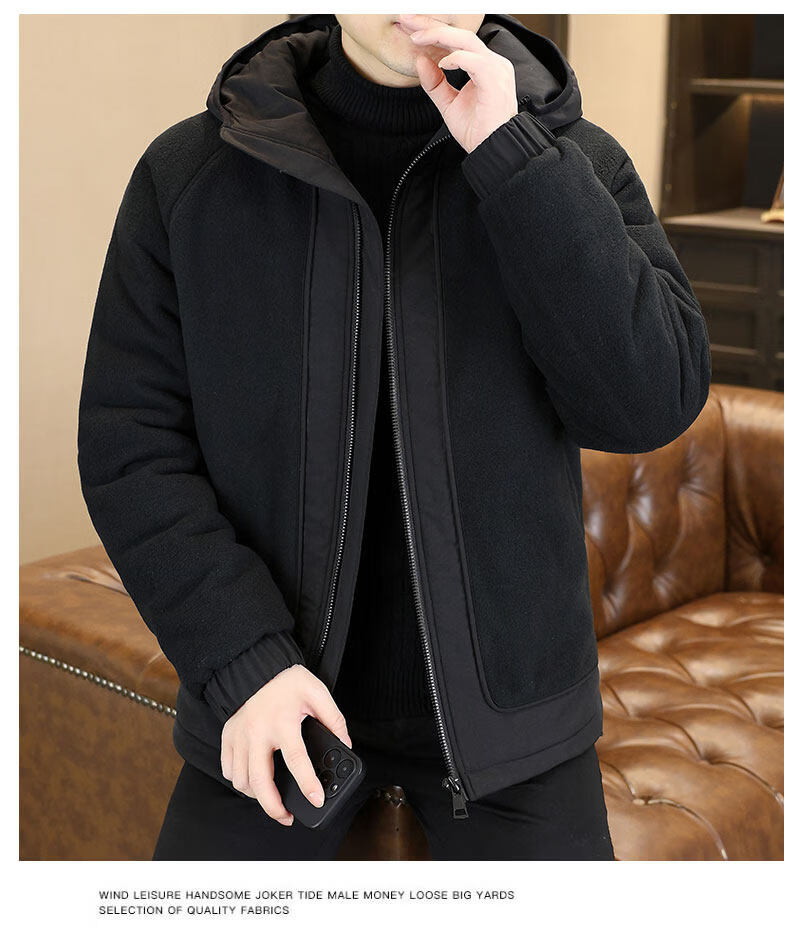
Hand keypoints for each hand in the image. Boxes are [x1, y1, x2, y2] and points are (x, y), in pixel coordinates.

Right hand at [220, 663, 352, 825]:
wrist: (255, 666)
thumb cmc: (287, 681)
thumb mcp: (317, 692)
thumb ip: (333, 718)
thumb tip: (345, 744)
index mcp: (282, 722)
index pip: (296, 760)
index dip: (308, 783)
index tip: (317, 800)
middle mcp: (257, 732)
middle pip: (260, 781)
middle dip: (274, 807)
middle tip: (287, 816)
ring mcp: (239, 736)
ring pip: (242, 780)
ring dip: (257, 795)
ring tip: (272, 797)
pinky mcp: (227, 737)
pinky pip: (228, 769)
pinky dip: (239, 780)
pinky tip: (253, 779)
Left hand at [400, 13, 517, 152]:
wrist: (492, 151)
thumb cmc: (477, 132)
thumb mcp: (449, 105)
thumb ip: (435, 84)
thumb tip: (420, 61)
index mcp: (484, 67)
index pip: (457, 41)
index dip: (432, 32)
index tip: (409, 29)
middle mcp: (492, 63)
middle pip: (460, 34)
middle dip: (431, 25)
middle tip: (406, 20)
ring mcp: (496, 69)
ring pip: (466, 41)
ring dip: (438, 35)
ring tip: (416, 37)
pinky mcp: (495, 80)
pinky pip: (474, 60)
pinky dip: (456, 58)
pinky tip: (441, 63)